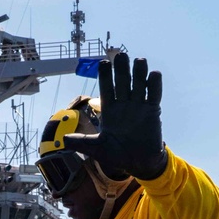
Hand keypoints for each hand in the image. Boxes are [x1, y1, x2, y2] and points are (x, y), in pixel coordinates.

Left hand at [64, 52, 165, 180]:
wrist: (139, 163)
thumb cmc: (117, 155)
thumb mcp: (97, 149)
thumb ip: (82, 142)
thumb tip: (64, 140)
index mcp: (109, 110)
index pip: (106, 89)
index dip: (105, 76)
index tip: (103, 63)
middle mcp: (124, 104)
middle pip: (122, 82)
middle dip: (121, 69)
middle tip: (121, 55)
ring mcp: (138, 106)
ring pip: (138, 85)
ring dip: (139, 72)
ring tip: (139, 60)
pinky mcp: (152, 111)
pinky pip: (153, 95)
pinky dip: (154, 85)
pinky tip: (154, 74)